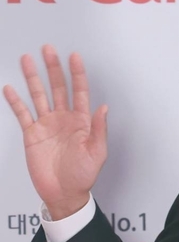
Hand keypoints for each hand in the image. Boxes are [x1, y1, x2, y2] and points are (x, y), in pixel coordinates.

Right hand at [3, 45, 107, 219]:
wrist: (64, 193)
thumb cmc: (83, 176)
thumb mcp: (97, 153)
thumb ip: (99, 130)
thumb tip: (104, 107)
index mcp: (81, 122)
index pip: (79, 92)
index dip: (77, 74)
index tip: (74, 56)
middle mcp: (63, 119)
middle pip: (57, 87)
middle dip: (53, 68)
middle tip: (48, 48)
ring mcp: (47, 125)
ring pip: (38, 95)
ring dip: (33, 77)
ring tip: (26, 59)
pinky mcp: (32, 134)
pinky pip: (22, 114)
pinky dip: (16, 101)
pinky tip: (10, 88)